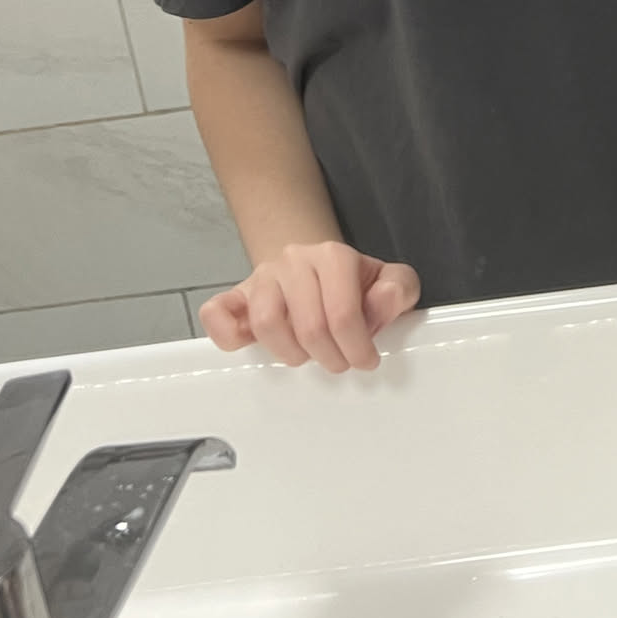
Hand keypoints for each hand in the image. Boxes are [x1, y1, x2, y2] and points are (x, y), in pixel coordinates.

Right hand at [199, 242, 420, 372]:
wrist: (313, 265)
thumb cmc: (351, 282)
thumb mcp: (388, 280)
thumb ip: (399, 289)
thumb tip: (384, 300)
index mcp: (333, 255)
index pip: (344, 314)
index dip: (358, 348)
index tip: (366, 360)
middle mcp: (294, 260)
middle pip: (309, 327)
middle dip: (331, 357)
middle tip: (340, 362)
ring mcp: (261, 277)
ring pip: (266, 324)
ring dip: (291, 353)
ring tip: (307, 355)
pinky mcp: (235, 296)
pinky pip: (217, 314)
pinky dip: (227, 336)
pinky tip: (251, 344)